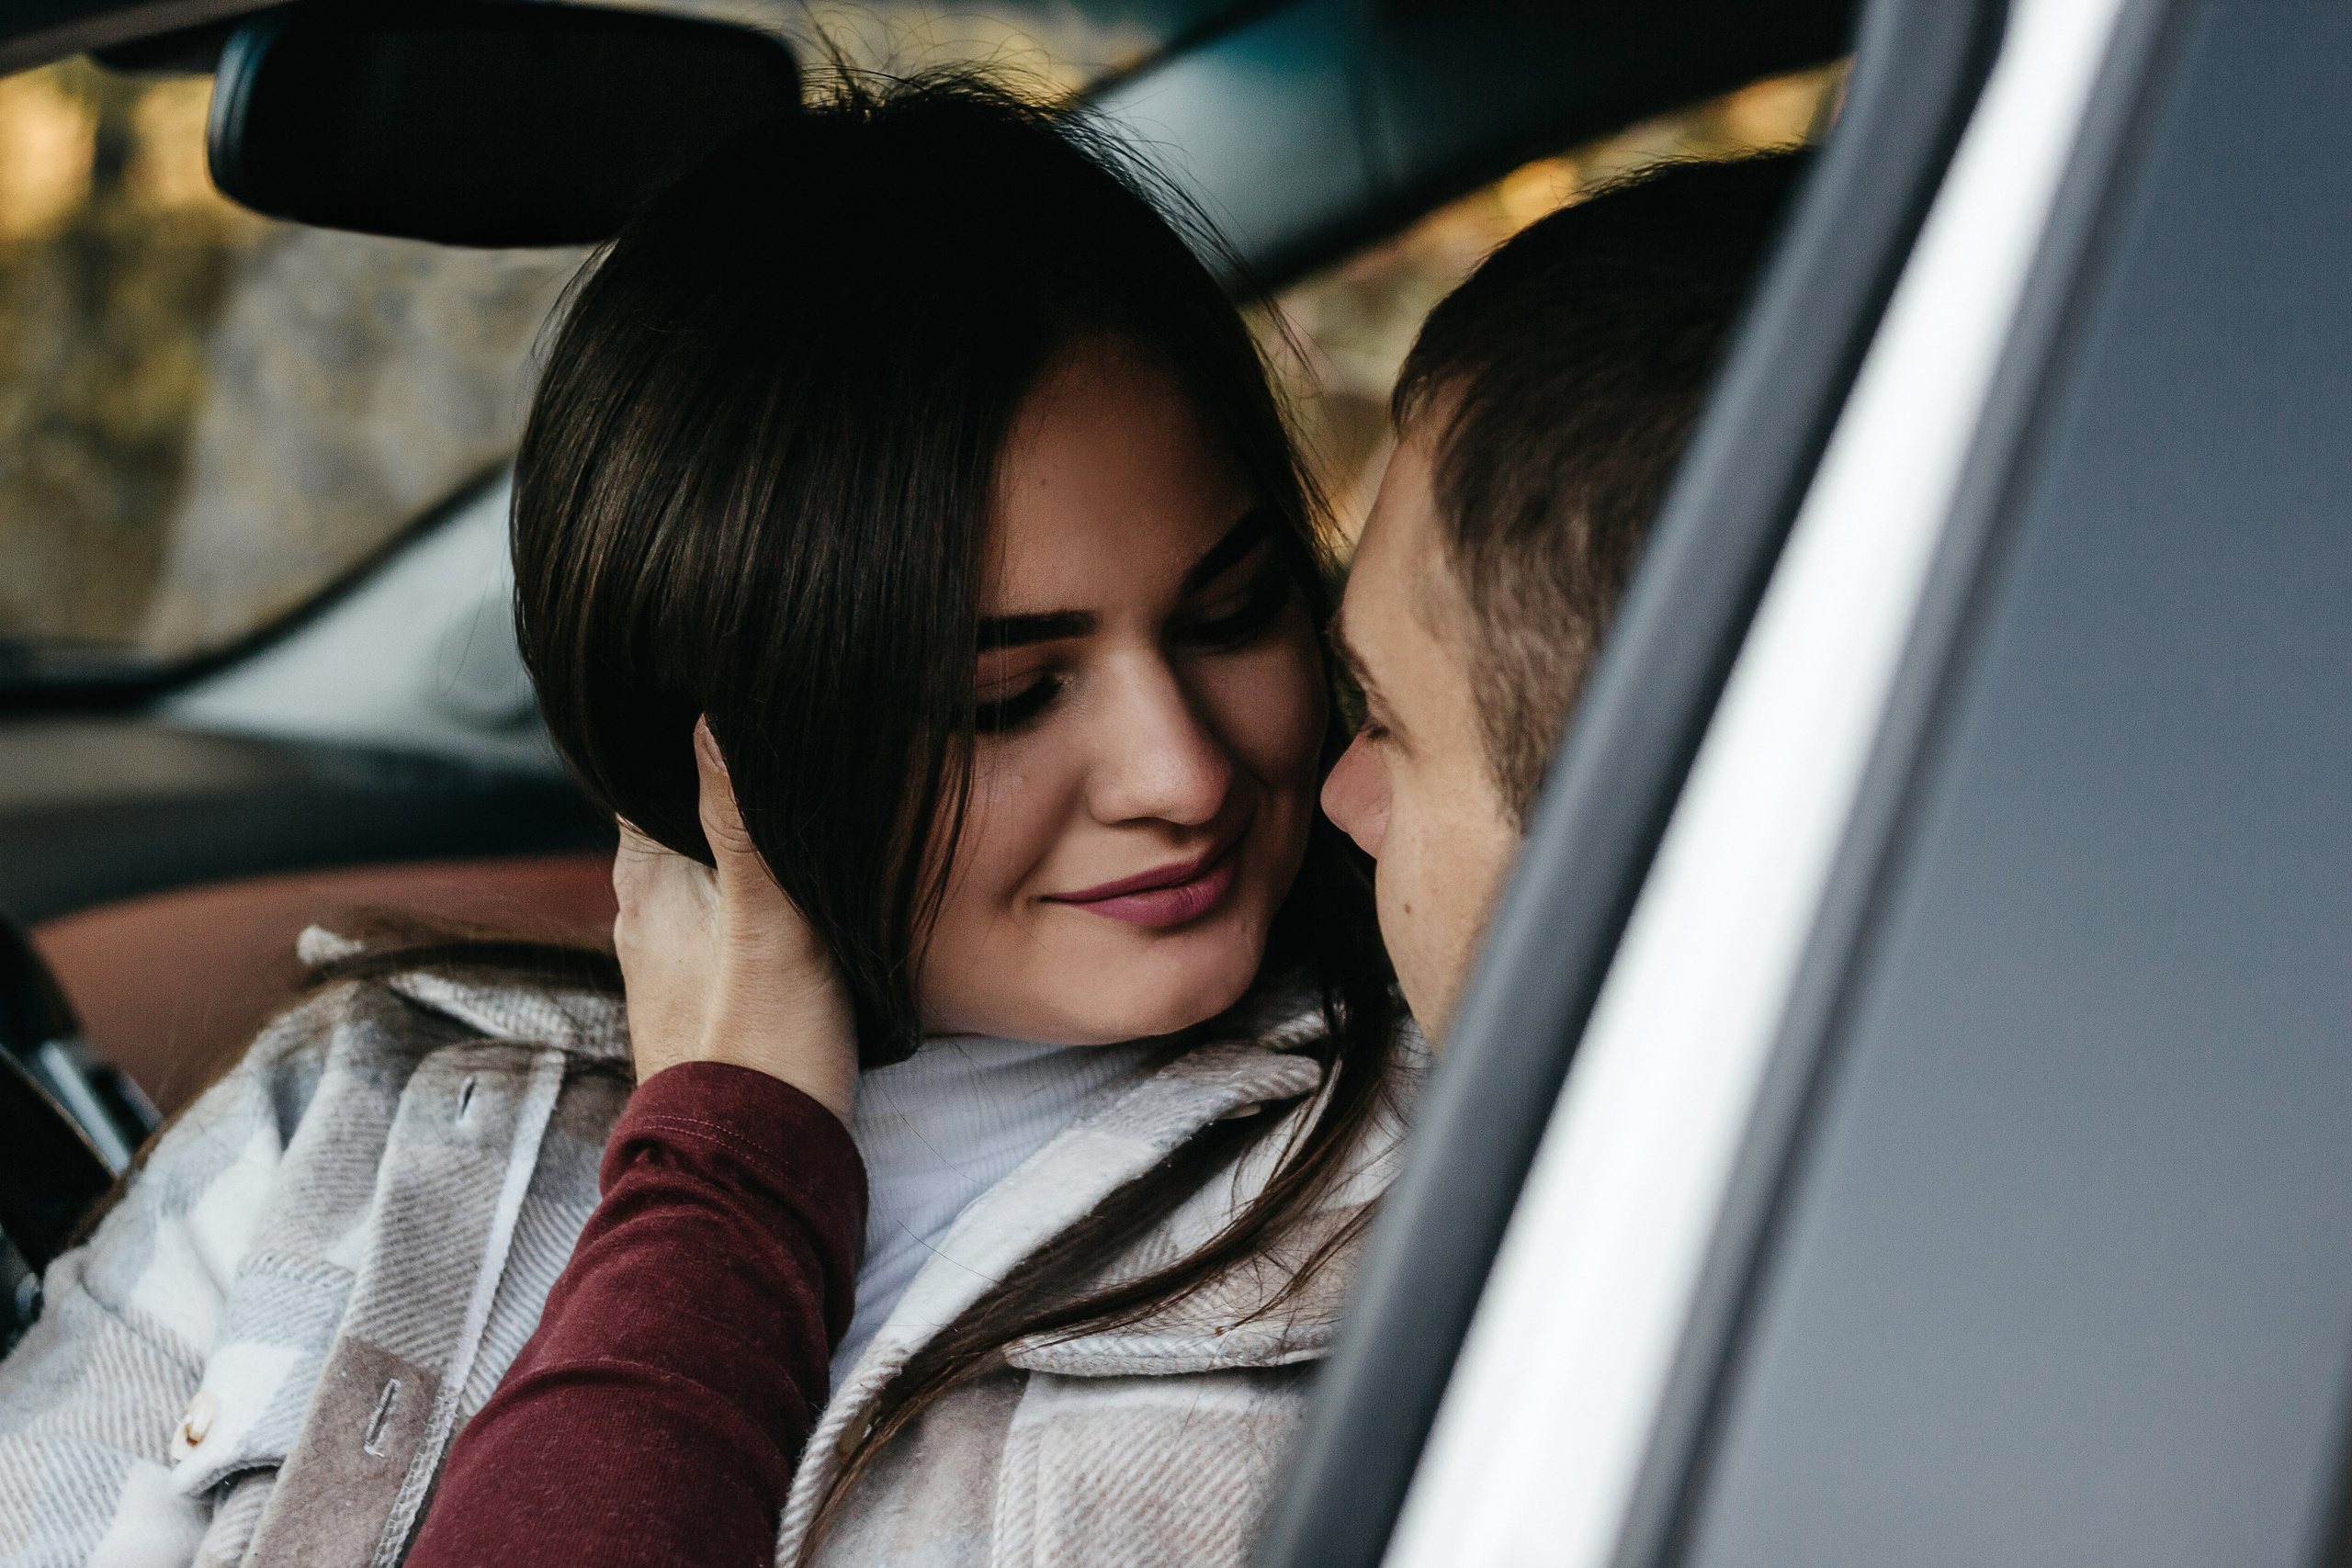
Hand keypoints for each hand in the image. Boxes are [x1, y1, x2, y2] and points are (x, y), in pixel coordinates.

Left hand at [611, 717, 857, 1121]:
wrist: (755, 1164)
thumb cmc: (764, 1044)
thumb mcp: (767, 919)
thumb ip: (741, 821)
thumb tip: (707, 718)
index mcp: (644, 880)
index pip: (648, 773)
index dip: (687, 737)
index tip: (737, 704)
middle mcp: (643, 914)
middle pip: (679, 820)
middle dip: (724, 790)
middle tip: (788, 751)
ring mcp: (669, 960)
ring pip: (705, 873)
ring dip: (743, 849)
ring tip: (801, 819)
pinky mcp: (704, 997)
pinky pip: (723, 920)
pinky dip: (751, 900)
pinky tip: (794, 901)